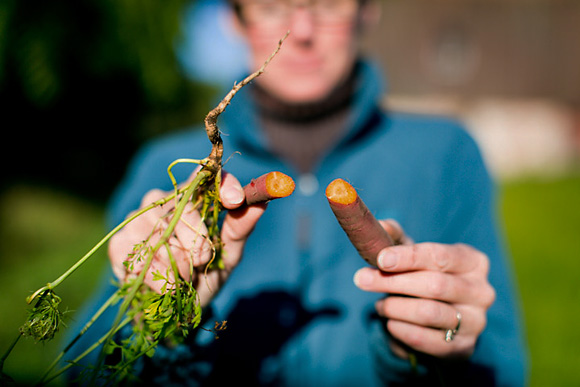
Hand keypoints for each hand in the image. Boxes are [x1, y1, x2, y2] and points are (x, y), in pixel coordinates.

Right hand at [108, 170, 265, 307]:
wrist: (174, 311)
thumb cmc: (204, 276)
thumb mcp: (228, 256)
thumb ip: (240, 228)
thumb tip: (262, 201)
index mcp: (191, 198)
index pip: (205, 177)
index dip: (221, 184)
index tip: (234, 201)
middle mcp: (162, 200)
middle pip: (185, 209)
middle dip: (199, 242)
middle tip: (202, 262)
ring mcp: (137, 219)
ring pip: (164, 235)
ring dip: (179, 264)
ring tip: (183, 277)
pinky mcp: (119, 243)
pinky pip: (143, 256)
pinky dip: (159, 276)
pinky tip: (163, 284)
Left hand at [354, 220, 495, 358]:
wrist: (433, 320)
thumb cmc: (420, 276)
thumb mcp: (408, 253)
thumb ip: (393, 236)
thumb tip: (378, 225)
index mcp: (473, 261)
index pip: (440, 256)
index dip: (408, 257)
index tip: (381, 259)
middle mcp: (481, 291)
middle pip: (434, 285)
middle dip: (393, 282)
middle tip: (362, 279)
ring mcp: (476, 322)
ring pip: (429, 313)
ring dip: (395, 307)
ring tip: (379, 304)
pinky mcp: (464, 348)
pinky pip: (427, 340)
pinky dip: (401, 330)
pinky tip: (390, 323)